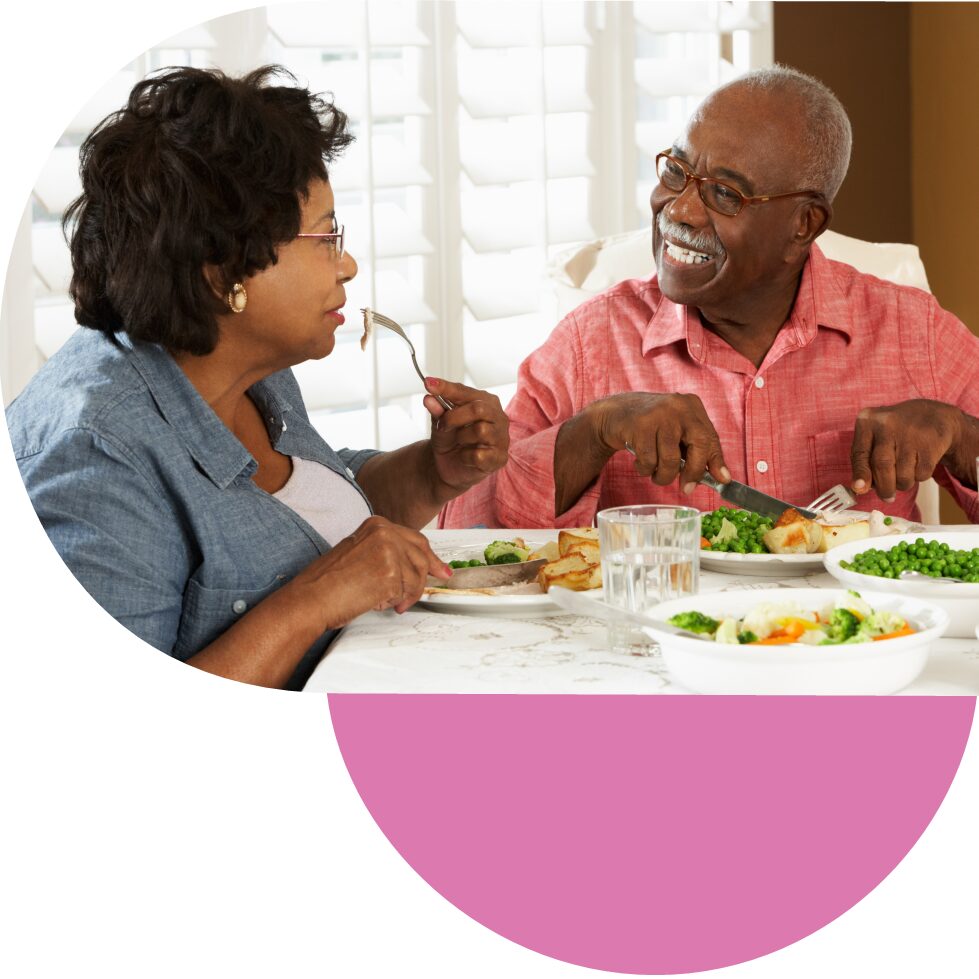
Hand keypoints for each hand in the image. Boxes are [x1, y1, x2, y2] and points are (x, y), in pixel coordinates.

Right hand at [293, 516, 451, 622]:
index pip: (415, 539)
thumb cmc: (327, 582)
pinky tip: (377, 602)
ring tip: (389, 601)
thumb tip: (412, 565)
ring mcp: (390, 552)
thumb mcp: (359, 552)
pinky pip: (406, 593)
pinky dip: (395, 602)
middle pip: (422, 556)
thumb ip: (386, 552)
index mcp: (377, 524)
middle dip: (428, 575)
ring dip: (407, 594)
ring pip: (417, 577)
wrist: (311, 598)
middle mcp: (385, 533)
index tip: (439, 567)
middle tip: (431, 587)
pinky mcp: (391, 574)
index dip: (430, 557)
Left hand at [423, 377, 509, 493]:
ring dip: (461, 437)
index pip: (466, 392)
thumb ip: (437, 410)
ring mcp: (501, 438)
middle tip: (442, 425)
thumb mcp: (440, 422)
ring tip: (458, 441)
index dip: (447, 388)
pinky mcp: (499, 458)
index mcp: (487, 402)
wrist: (449, 465)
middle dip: (454, 417)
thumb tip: (429, 398)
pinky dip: (465, 457)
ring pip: (481, 430)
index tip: (428, 384)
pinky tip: (465, 457)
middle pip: (479, 409)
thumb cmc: (450, 439)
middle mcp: (498, 417)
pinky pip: (479, 455)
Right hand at [593, 392, 729, 491]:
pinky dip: (645, 469)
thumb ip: (697, 451)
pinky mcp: (640, 425)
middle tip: (686, 489)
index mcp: (692, 406)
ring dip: (663, 476)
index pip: (711, 437)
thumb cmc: (652, 427)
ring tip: (656, 474)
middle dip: (693, 472)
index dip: (716, 462)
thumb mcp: (677, 433)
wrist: (616, 413)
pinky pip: (649, 460)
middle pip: (698, 445)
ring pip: (671, 459)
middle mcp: (679, 406)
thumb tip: (722, 478)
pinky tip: (640, 462)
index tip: (722, 481)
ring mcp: (660, 414)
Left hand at [850, 399, 966, 500]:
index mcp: (868, 421)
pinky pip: (921, 473)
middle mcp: (887, 423)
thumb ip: (864, 461)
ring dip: (902, 484)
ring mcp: (911, 432)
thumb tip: (859, 488)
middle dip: (884, 487)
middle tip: (887, 496)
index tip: (860, 489)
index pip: (860, 453)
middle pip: (882, 465)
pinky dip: (918, 477)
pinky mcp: (931, 442)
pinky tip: (918, 464)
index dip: (860, 474)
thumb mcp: (873, 439)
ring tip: (903, 475)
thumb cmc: (894, 433)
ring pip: (903, 474)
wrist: (932, 415)